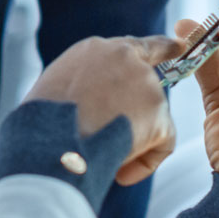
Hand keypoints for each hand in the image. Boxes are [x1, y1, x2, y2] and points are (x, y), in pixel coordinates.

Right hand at [23, 34, 184, 185]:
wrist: (49, 142)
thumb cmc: (40, 124)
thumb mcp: (56, 88)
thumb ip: (84, 85)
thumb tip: (94, 107)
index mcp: (96, 49)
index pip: (134, 45)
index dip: (158, 49)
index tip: (178, 46)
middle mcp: (124, 56)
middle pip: (148, 81)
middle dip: (139, 108)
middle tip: (116, 134)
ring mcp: (145, 82)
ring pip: (152, 116)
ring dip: (133, 138)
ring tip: (98, 154)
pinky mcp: (158, 110)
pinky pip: (163, 141)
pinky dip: (146, 160)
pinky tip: (122, 172)